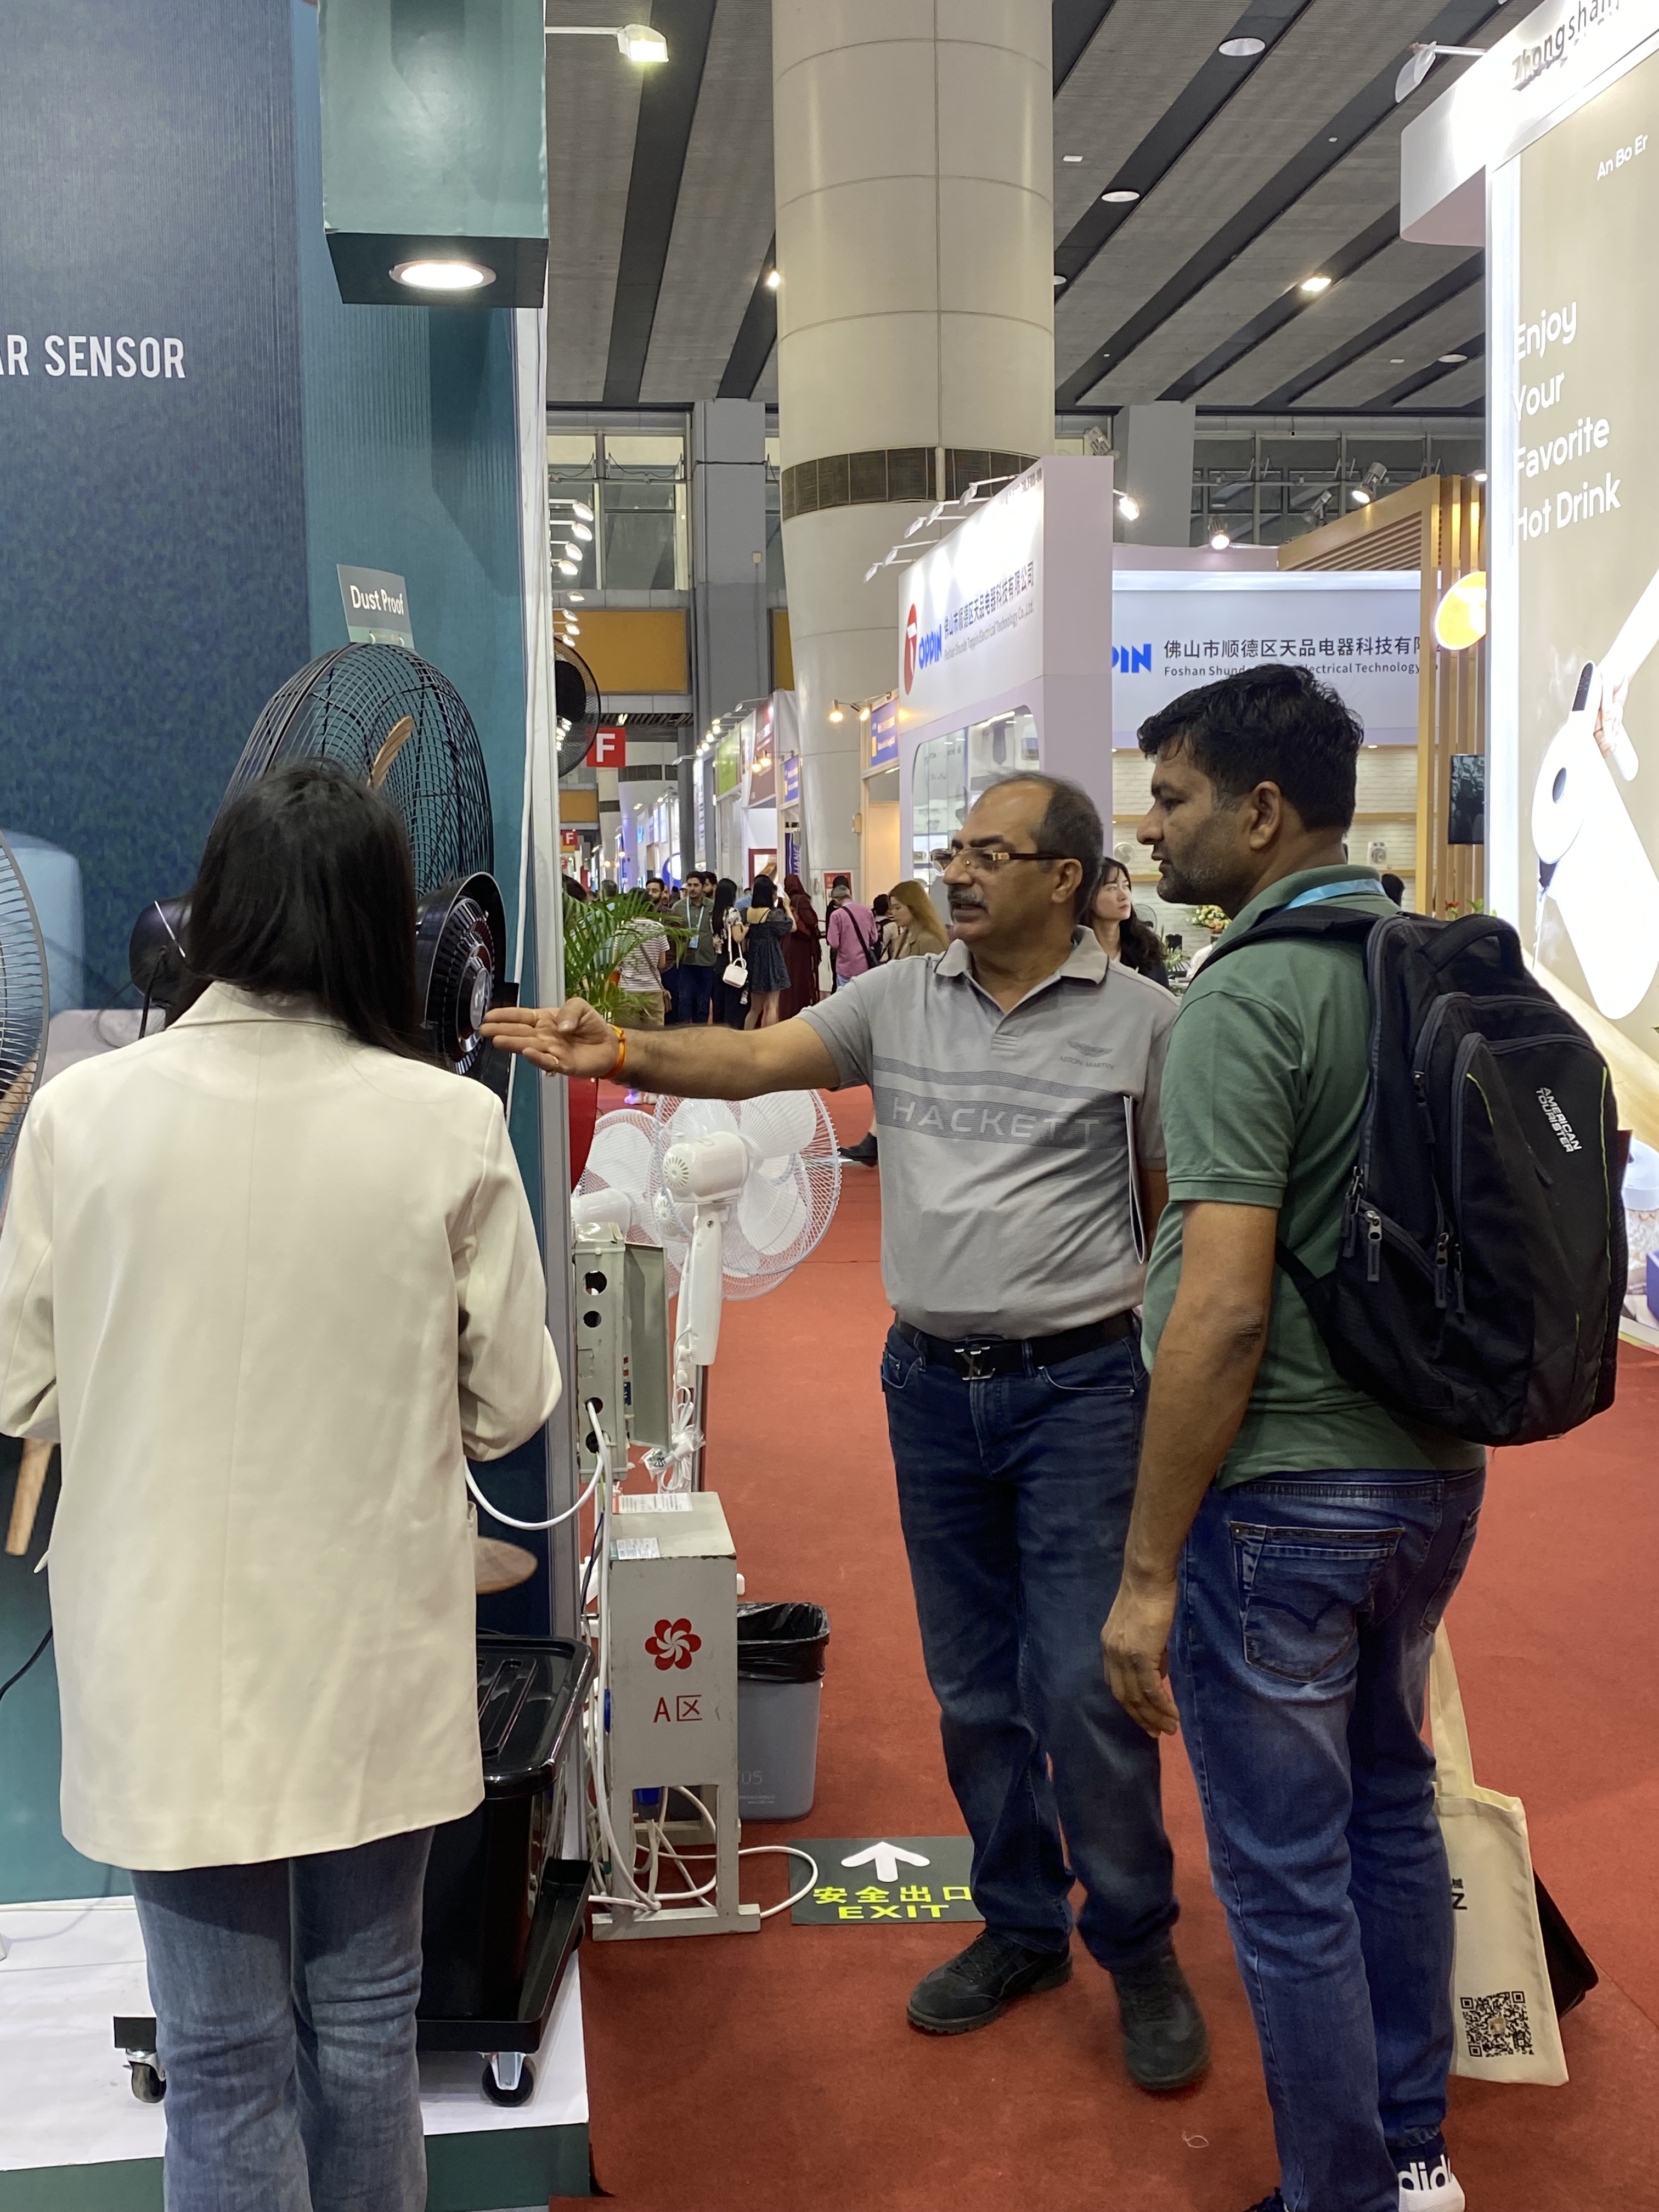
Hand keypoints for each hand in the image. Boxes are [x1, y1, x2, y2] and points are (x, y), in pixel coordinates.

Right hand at [481, 999, 618, 1078]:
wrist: (609, 1046)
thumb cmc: (591, 1025)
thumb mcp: (580, 1006)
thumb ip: (569, 1011)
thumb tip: (559, 1026)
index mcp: (544, 1020)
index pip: (521, 1017)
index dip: (505, 1016)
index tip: (489, 1016)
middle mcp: (543, 1036)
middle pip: (519, 1032)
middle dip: (501, 1030)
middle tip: (484, 1030)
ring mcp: (550, 1051)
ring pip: (528, 1046)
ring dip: (513, 1044)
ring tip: (497, 1041)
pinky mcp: (561, 1064)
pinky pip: (547, 1062)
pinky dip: (537, 1058)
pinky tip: (527, 1053)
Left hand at [1102, 1571, 1180, 1738]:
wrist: (1147, 1577)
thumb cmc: (1150, 1596)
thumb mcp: (1145, 1629)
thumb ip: (1148, 1653)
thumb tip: (1158, 1675)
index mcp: (1109, 1646)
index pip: (1116, 1684)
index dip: (1130, 1704)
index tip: (1144, 1719)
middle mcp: (1111, 1653)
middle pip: (1123, 1696)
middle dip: (1141, 1718)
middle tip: (1156, 1734)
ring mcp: (1123, 1655)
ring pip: (1137, 1697)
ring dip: (1154, 1717)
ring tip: (1169, 1730)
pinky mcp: (1140, 1654)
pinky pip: (1151, 1689)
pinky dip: (1162, 1705)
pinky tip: (1172, 1715)